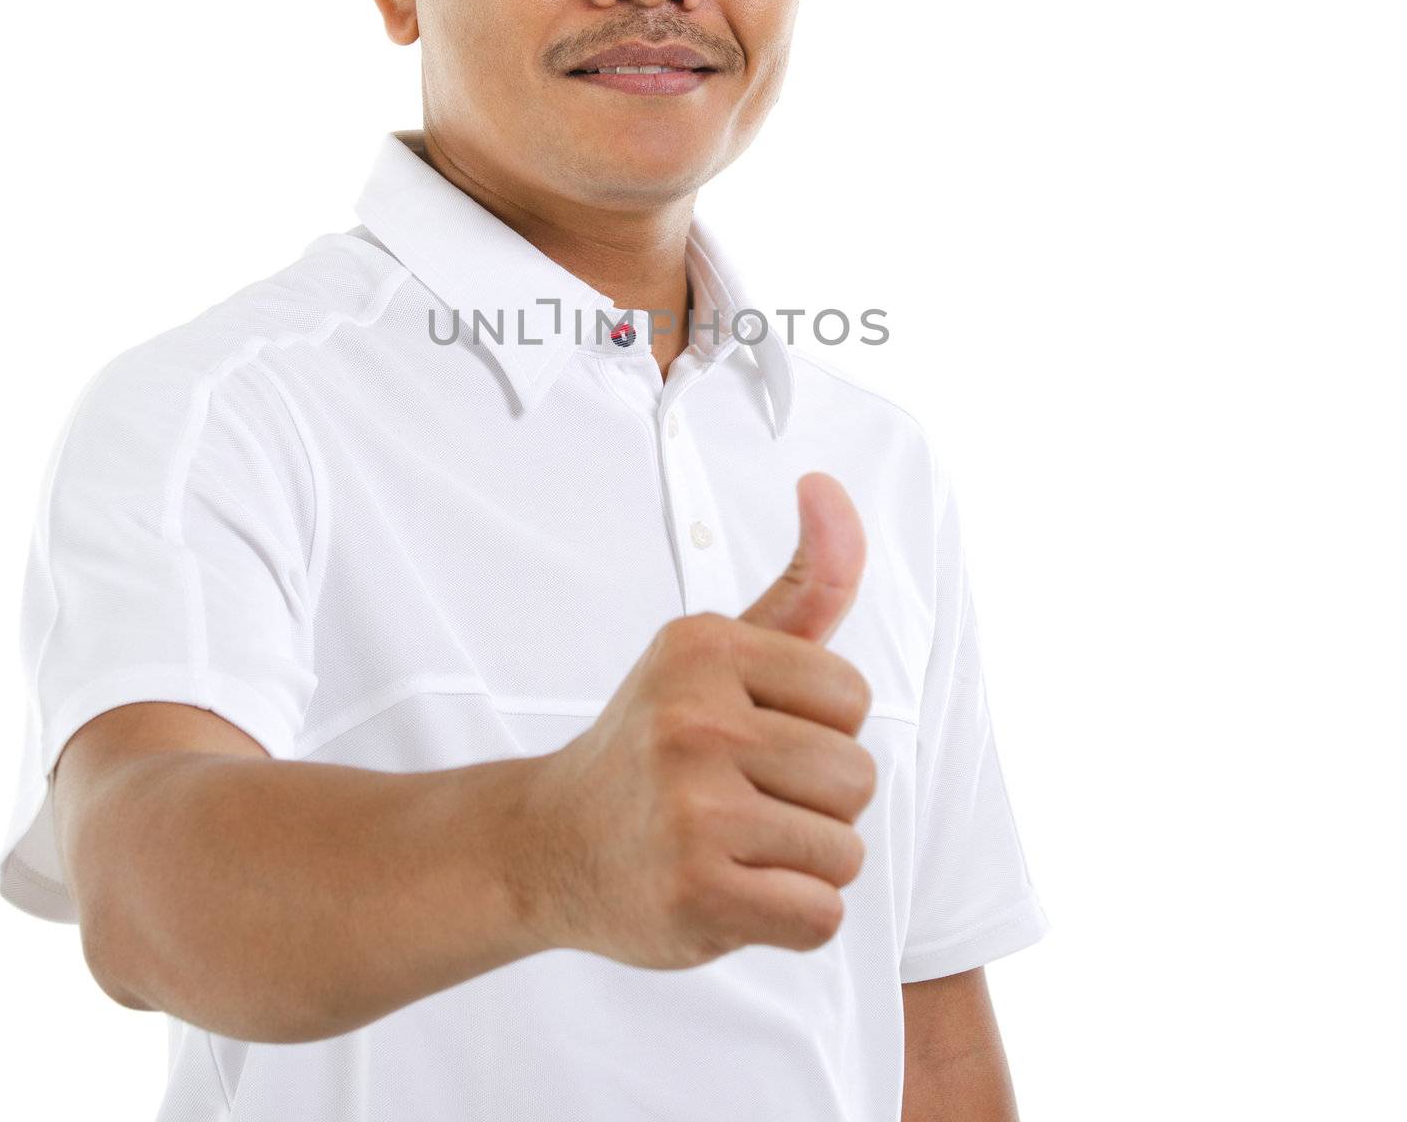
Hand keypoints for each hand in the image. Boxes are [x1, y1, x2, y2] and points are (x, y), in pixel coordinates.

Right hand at [516, 472, 874, 969]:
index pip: (853, 697)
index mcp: (705, 647)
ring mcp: (692, 807)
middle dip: (813, 803)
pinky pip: (820, 919)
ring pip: (843, 853)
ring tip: (732, 845)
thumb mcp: (722, 651)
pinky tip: (730, 892)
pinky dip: (788, 919)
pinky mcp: (696, 890)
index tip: (750, 737)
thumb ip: (802, 582)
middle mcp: (694, 718)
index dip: (817, 729)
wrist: (549, 843)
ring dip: (800, 864)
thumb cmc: (654, 743)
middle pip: (857, 779)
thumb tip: (830, 487)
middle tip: (737, 800)